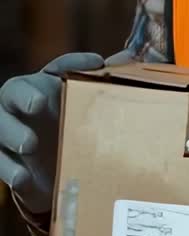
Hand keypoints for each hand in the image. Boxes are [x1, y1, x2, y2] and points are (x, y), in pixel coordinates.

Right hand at [0, 52, 104, 213]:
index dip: (75, 64)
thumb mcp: (85, 113)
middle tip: (38, 103)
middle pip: (17, 91)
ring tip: (29, 144)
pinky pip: (0, 160)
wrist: (48, 173)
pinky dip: (10, 169)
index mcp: (46, 85)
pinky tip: (22, 177)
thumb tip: (129, 59)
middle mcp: (22, 101)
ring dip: (14, 133)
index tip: (96, 63)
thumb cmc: (68, 131)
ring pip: (2, 125)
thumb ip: (102, 88)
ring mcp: (7, 128)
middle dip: (26, 96)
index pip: (58, 68)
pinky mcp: (2, 156)